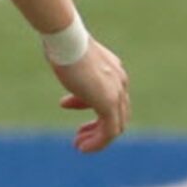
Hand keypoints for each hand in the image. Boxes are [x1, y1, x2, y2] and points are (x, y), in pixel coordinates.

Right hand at [51, 37, 129, 152]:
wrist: (68, 39)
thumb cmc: (65, 44)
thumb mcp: (72, 60)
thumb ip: (76, 70)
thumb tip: (69, 72)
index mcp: (114, 71)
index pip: (110, 94)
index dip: (88, 104)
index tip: (67, 105)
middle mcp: (120, 82)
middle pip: (118, 113)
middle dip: (97, 126)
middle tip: (79, 134)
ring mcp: (116, 93)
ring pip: (116, 126)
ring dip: (98, 138)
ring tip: (79, 145)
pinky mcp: (108, 103)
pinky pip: (110, 131)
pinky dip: (98, 142)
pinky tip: (82, 147)